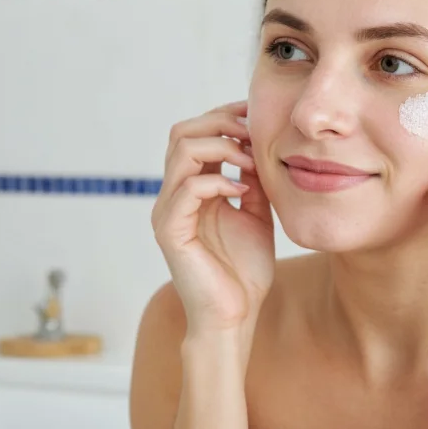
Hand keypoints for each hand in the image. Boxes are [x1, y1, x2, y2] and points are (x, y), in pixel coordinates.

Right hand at [152, 101, 274, 337]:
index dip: (224, 117)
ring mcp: (169, 211)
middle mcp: (175, 195)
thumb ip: (252, 182)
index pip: (196, 135)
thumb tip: (259, 149)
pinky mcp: (170, 232)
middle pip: (182, 133)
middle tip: (253, 132)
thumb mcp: (256, 214)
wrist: (236, 315)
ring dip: (222, 147)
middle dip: (220, 122)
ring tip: (250, 161)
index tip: (256, 113)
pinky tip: (242, 191)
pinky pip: (188, 189)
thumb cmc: (244, 271)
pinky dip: (218, 181)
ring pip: (182, 152)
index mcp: (193, 189)